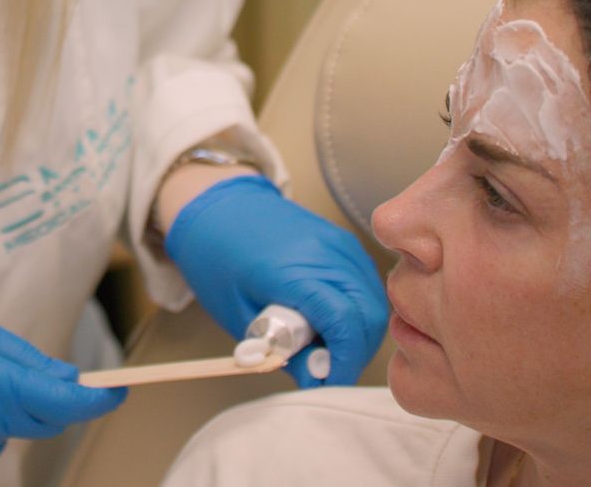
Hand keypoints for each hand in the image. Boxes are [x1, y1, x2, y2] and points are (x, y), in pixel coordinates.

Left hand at [165, 176, 387, 387]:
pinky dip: (360, 306)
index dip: (344, 363)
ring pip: (374, 298)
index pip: (343, 324)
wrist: (217, 206)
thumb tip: (313, 380)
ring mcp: (336, 241)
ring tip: (328, 345)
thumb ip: (277, 349)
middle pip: (369, 314)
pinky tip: (334, 317)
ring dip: (361, 331)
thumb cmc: (216, 257)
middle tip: (328, 370)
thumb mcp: (238, 314)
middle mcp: (324, 252)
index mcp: (293, 271)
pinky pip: (366, 279)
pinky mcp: (341, 238)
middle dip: (356, 352)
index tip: (329, 383)